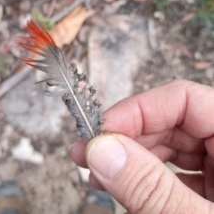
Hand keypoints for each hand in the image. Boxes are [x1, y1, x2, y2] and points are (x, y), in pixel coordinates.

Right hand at [70, 80, 213, 213]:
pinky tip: (122, 188)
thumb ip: (151, 186)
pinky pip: (171, 172)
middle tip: (89, 153)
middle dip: (125, 138)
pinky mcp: (209, 191)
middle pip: (170, 124)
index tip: (102, 129)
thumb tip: (102, 150)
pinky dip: (143, 179)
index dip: (138, 109)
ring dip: (128, 160)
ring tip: (98, 174)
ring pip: (166, 148)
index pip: (186, 99)